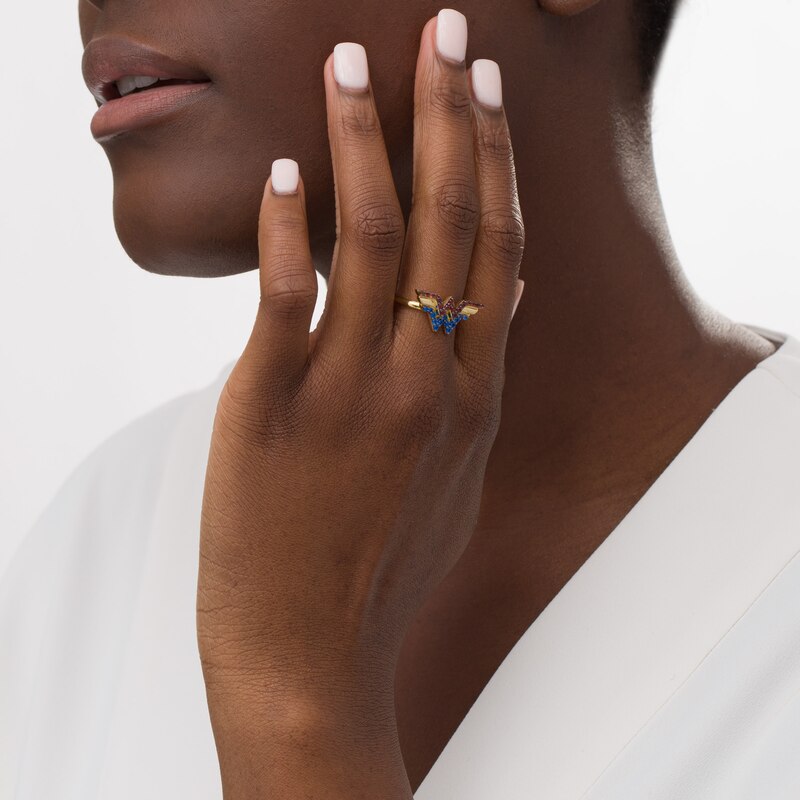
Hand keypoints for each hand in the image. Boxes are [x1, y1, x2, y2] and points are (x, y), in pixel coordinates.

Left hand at [197, 9, 523, 788]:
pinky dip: (287, 224)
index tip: (486, 99)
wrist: (314, 652)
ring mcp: (353, 389)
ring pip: (369, 236)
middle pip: (447, 222)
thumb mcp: (457, 477)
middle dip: (448, 117)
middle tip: (443, 35)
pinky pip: (286, 293)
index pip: (496, 253)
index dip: (496, 165)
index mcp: (473, 398)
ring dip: (364, 139)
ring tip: (353, 64)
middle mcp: (426, 380)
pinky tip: (289, 167)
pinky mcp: (275, 403)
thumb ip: (479, 388)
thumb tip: (502, 304)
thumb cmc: (381, 567)